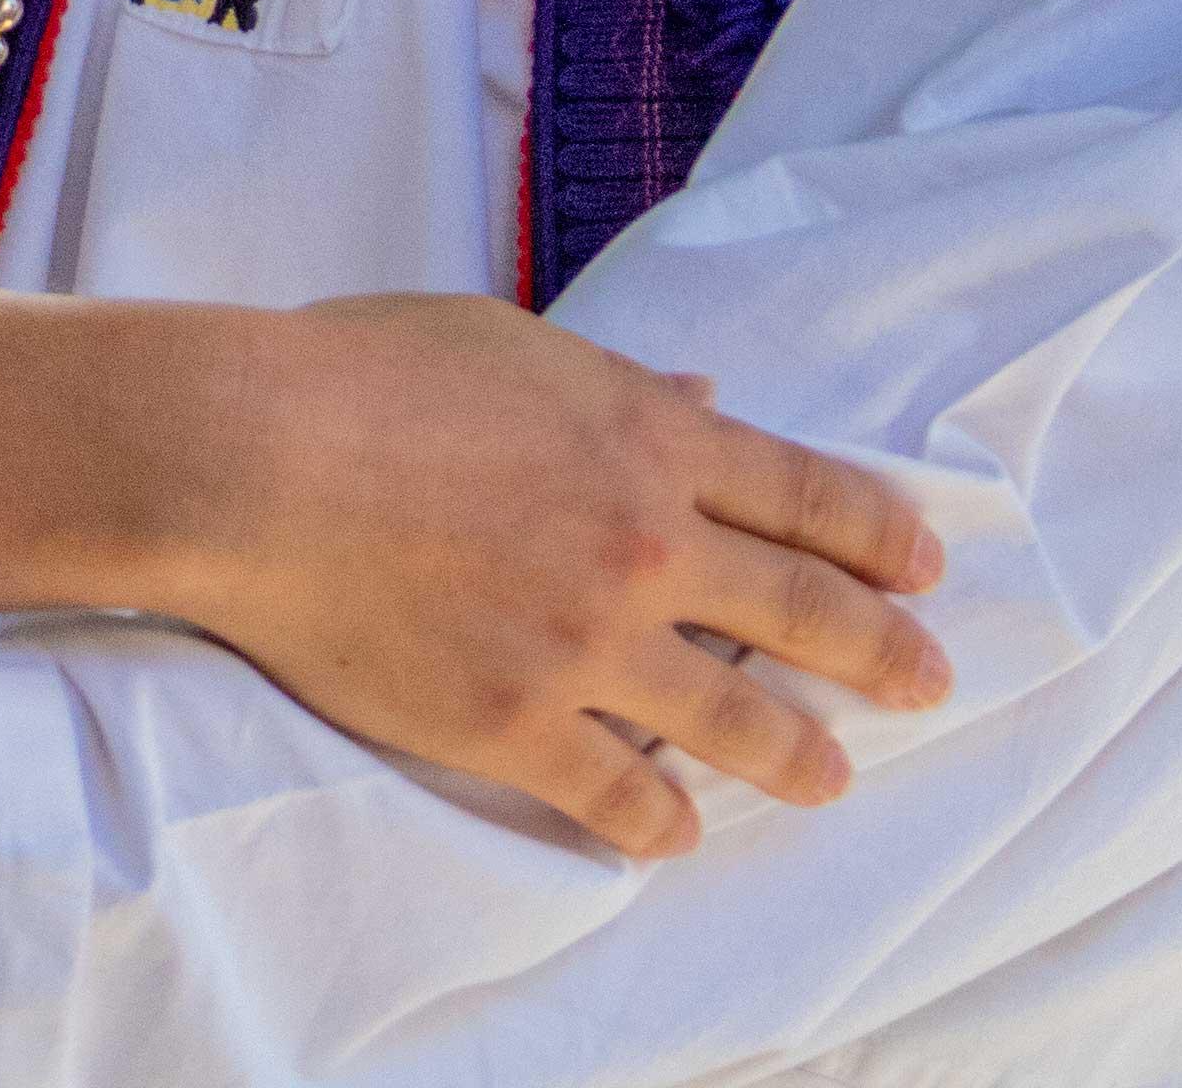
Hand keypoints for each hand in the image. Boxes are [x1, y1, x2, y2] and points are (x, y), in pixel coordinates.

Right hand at [157, 294, 946, 857]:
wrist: (252, 456)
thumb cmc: (360, 372)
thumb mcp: (511, 348)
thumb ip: (621, 388)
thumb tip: (704, 398)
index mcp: (650, 439)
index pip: (810, 495)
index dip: (882, 537)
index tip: (926, 569)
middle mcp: (645, 545)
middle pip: (806, 611)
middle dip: (882, 654)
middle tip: (928, 684)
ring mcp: (586, 643)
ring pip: (735, 721)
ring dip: (797, 757)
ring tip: (828, 779)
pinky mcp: (516, 724)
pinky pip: (618, 794)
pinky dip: (659, 821)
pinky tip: (676, 833)